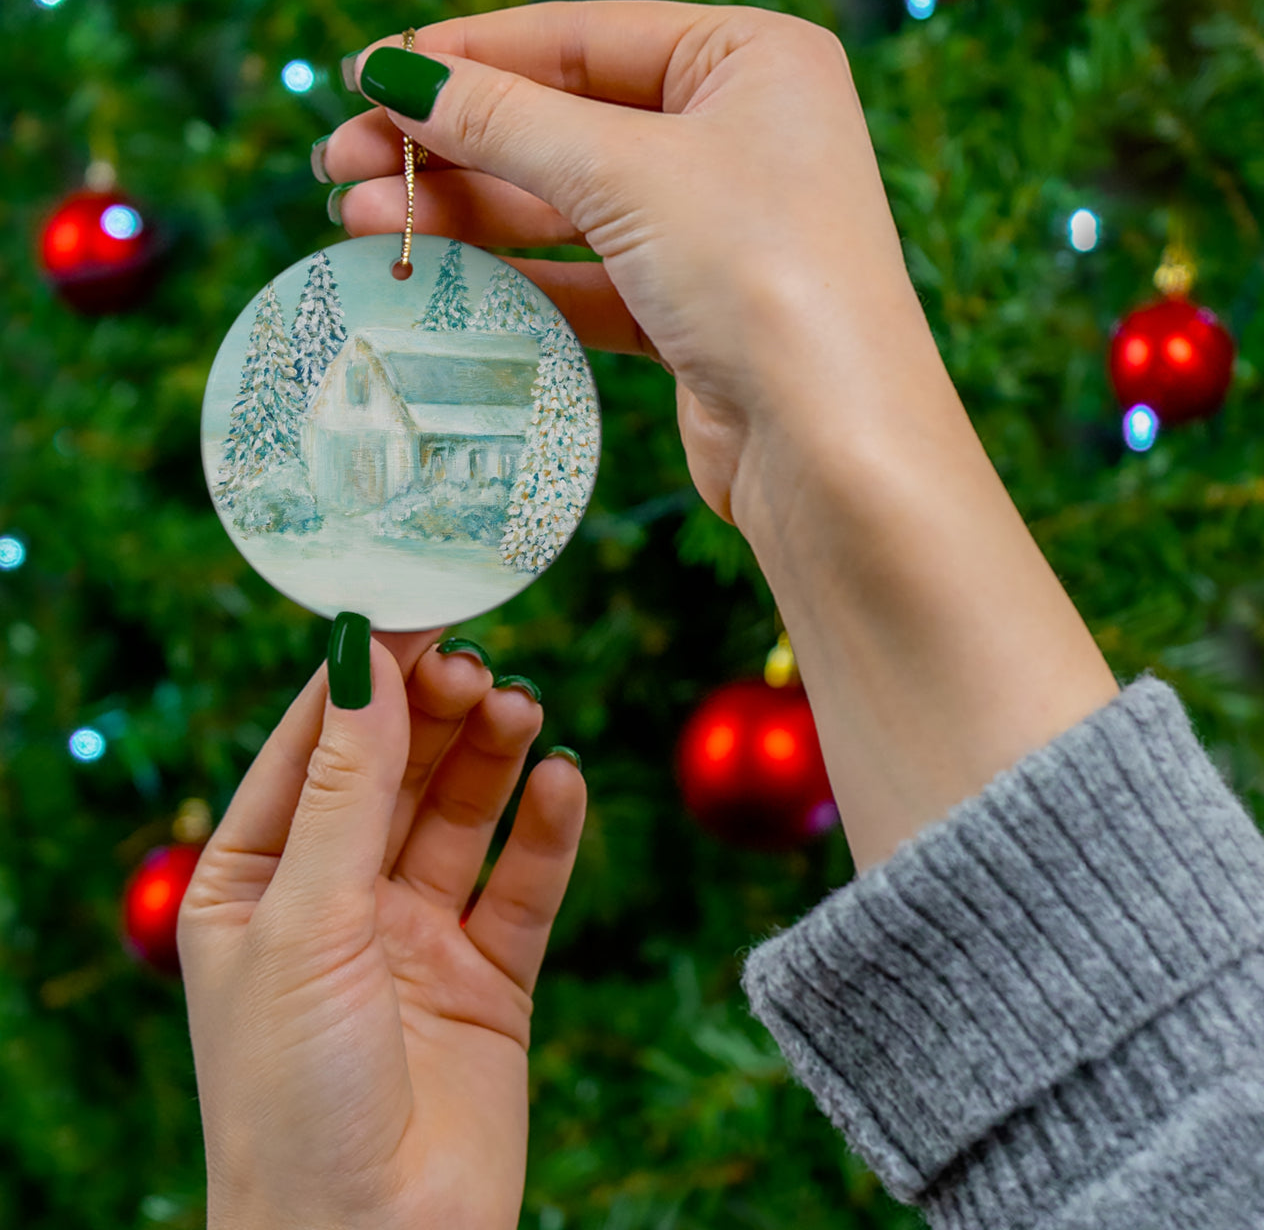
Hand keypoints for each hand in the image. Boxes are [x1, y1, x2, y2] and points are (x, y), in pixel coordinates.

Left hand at [178, 632, 585, 1229]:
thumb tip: (364, 661)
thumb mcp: (306, 921)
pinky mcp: (489, 976)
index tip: (417, 611)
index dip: (363, 679)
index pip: (312, 748)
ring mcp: (415, 936)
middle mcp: (336, 899)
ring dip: (492, 758)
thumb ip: (346, 789)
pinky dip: (546, 831)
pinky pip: (523, 884)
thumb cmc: (294, 1096)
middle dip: (435, 714)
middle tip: (479, 666)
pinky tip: (563, 783)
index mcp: (256, 882)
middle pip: (396, 772)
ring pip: (461, 816)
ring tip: (522, 709)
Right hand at [319, 1, 935, 529]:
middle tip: (340, 164)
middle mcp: (739, 136)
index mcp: (750, 60)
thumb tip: (396, 75)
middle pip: (564, 123)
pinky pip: (586, 278)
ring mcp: (716, 229)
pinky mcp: (693, 312)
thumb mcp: (626, 173)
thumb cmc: (760, 275)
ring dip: (466, 213)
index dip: (467, 57)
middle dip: (450, 144)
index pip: (580, 39)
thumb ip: (505, 121)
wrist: (831, 447)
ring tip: (359, 221)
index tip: (367, 76)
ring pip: (567, 206)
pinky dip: (514, 277)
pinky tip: (435, 274)